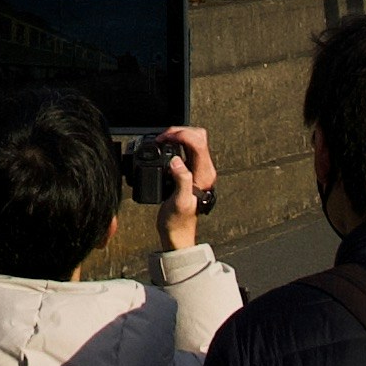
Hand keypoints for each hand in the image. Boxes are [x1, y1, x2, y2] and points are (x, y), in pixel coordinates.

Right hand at [157, 126, 218, 253]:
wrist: (178, 234)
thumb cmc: (178, 222)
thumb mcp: (179, 202)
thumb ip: (181, 179)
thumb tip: (176, 161)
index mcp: (204, 174)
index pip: (197, 142)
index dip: (180, 135)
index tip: (163, 139)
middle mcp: (204, 169)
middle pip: (198, 136)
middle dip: (179, 131)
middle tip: (162, 138)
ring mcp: (197, 170)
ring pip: (192, 140)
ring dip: (176, 136)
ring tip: (161, 141)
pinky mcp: (189, 171)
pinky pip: (185, 149)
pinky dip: (174, 144)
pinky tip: (164, 149)